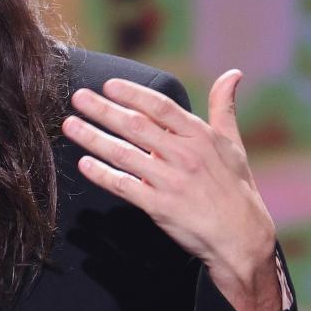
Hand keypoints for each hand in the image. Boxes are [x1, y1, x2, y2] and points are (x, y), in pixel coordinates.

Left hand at [63, 70, 280, 310]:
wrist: (241, 237)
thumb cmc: (234, 186)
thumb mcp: (233, 144)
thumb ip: (223, 108)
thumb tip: (232, 73)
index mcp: (200, 137)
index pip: (161, 107)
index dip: (133, 94)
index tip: (108, 84)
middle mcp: (184, 155)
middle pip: (136, 126)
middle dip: (103, 110)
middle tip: (77, 96)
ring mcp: (170, 181)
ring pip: (124, 154)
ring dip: (93, 138)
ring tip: (69, 125)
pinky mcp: (159, 206)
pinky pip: (123, 185)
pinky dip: (102, 174)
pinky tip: (83, 164)